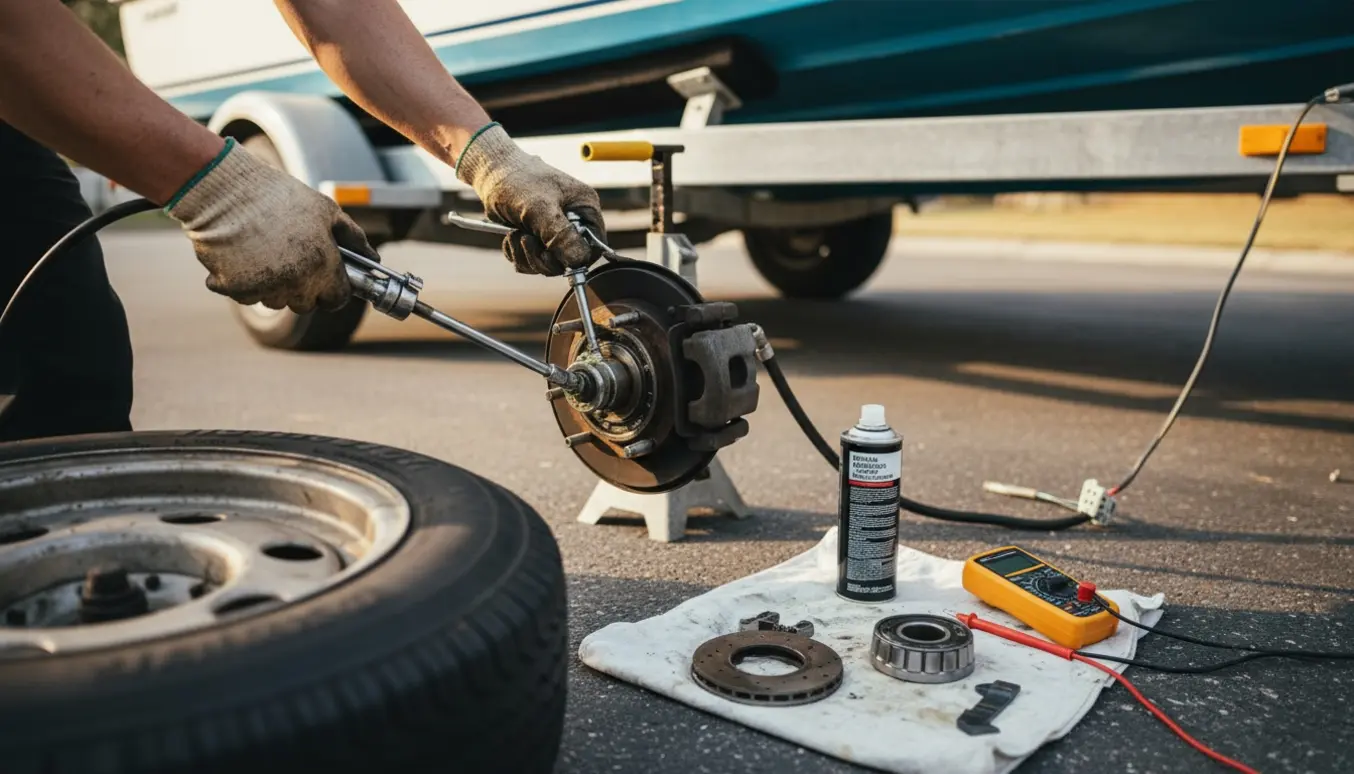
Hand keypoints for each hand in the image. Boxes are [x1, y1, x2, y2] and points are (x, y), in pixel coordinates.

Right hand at [164, 138, 377, 313]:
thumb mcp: (325, 210)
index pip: (337, 299)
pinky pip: (247, 296)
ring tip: (267, 253)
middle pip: (306, 304)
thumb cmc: (278, 196)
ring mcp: (264, 288)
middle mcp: (295, 283)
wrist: (226, 190)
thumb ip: (353, 237)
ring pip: (276, 301)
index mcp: (322, 266)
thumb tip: (373, 258)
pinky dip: (245, 282)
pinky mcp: (234, 289)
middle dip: (304, 288)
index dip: (334, 290)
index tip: (328, 280)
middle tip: (293, 260)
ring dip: (275, 286)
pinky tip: (244, 255)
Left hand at [455, 123, 605, 275]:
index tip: (552, 256)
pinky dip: (518, 254)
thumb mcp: (539, 207)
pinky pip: (532, 261)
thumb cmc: (517, 180)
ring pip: (548, 264)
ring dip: (527, 256)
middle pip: (569, 260)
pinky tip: (510, 237)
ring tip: (514, 234)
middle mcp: (573, 222)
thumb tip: (579, 260)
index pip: (594, 246)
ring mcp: (553, 231)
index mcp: (584, 208)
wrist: (490, 171)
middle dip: (544, 258)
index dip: (577, 258)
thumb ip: (559, 235)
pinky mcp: (535, 237)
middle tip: (526, 241)